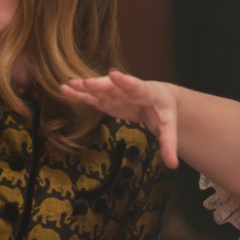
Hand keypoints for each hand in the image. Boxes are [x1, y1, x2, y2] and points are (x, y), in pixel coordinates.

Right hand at [60, 70, 180, 167]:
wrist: (160, 98)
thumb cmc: (164, 112)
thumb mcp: (169, 128)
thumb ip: (169, 144)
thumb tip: (173, 165)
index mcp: (148, 93)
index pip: (137, 87)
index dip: (125, 81)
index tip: (114, 73)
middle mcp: (129, 90)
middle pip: (114, 87)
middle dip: (100, 85)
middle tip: (85, 81)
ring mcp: (117, 93)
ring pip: (100, 89)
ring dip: (84, 87)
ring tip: (68, 83)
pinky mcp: (108, 99)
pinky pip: (93, 96)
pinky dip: (80, 94)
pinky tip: (65, 89)